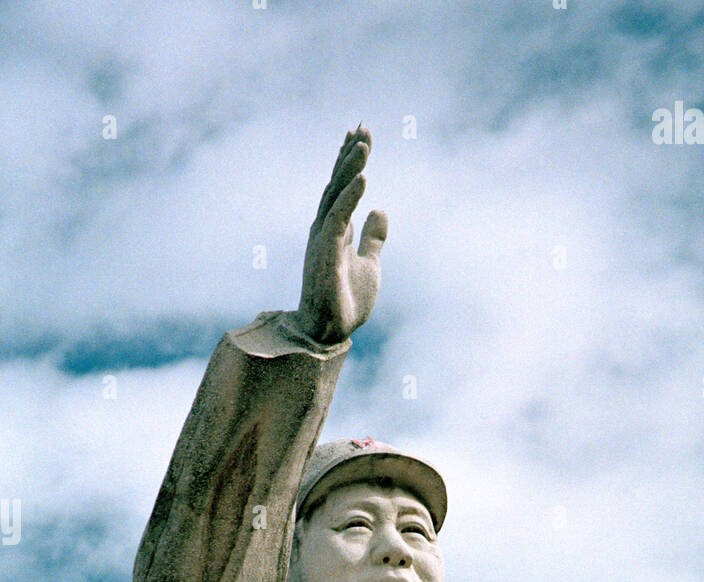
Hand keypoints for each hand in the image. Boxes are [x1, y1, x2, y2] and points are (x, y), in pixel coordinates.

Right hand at [292, 126, 386, 345]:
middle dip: (350, 155)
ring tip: (363, 143)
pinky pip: (338, 217)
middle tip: (363, 128)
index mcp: (335, 229)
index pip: (342, 188)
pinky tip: (363, 177)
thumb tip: (380, 210)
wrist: (331, 331)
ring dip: (349, 167)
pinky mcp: (325, 251)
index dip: (350, 162)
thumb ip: (373, 237)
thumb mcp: (370, 263)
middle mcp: (325, 228)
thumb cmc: (346, 301)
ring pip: (336, 194)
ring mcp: (323, 238)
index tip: (360, 136)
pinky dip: (349, 196)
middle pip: (338, 183)